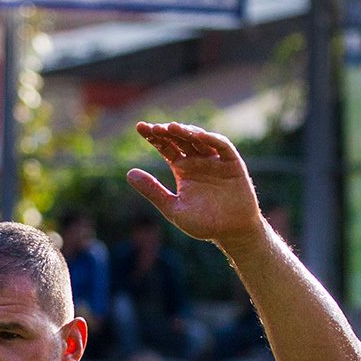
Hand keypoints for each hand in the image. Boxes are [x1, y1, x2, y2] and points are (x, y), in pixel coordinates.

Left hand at [127, 123, 263, 247]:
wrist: (231, 233)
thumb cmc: (203, 223)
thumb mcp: (173, 208)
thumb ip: (153, 191)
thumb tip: (128, 173)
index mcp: (182, 169)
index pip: (165, 147)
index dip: (154, 136)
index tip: (140, 127)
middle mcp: (198, 161)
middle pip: (180, 139)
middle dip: (168, 132)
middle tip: (154, 128)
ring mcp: (215, 160)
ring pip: (200, 139)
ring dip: (187, 132)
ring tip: (172, 128)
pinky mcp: (232, 164)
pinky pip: (223, 147)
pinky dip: (212, 139)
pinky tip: (200, 135)